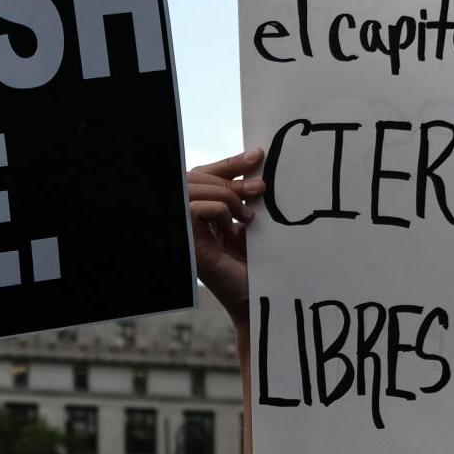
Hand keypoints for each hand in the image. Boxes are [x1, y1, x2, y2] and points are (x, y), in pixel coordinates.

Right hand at [187, 148, 266, 327]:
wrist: (265, 297)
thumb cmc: (261, 265)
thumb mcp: (253, 223)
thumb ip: (246, 199)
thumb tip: (256, 166)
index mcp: (206, 214)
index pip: (205, 175)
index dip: (229, 162)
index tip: (257, 156)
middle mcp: (192, 222)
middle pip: (195, 176)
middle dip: (229, 176)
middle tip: (261, 188)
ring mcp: (188, 232)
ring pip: (192, 189)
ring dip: (225, 194)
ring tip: (248, 215)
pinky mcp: (190, 245)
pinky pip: (194, 208)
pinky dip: (218, 210)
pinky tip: (233, 228)